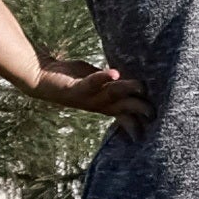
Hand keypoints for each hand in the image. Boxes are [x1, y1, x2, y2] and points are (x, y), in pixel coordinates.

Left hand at [17, 61, 149, 125]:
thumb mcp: (97, 83)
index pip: (127, 116)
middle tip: (156, 112)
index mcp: (104, 104)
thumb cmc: (71, 78)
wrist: (41, 77)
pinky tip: (116, 73)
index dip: (140, 122)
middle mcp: (98, 104)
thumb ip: (113, 84)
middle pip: (124, 108)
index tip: (157, 124)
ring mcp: (87, 97)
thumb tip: (135, 83)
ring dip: (128, 91)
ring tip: (141, 88)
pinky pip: (92, 83)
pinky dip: (105, 78)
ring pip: (113, 95)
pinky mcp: (76, 88)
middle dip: (141, 109)